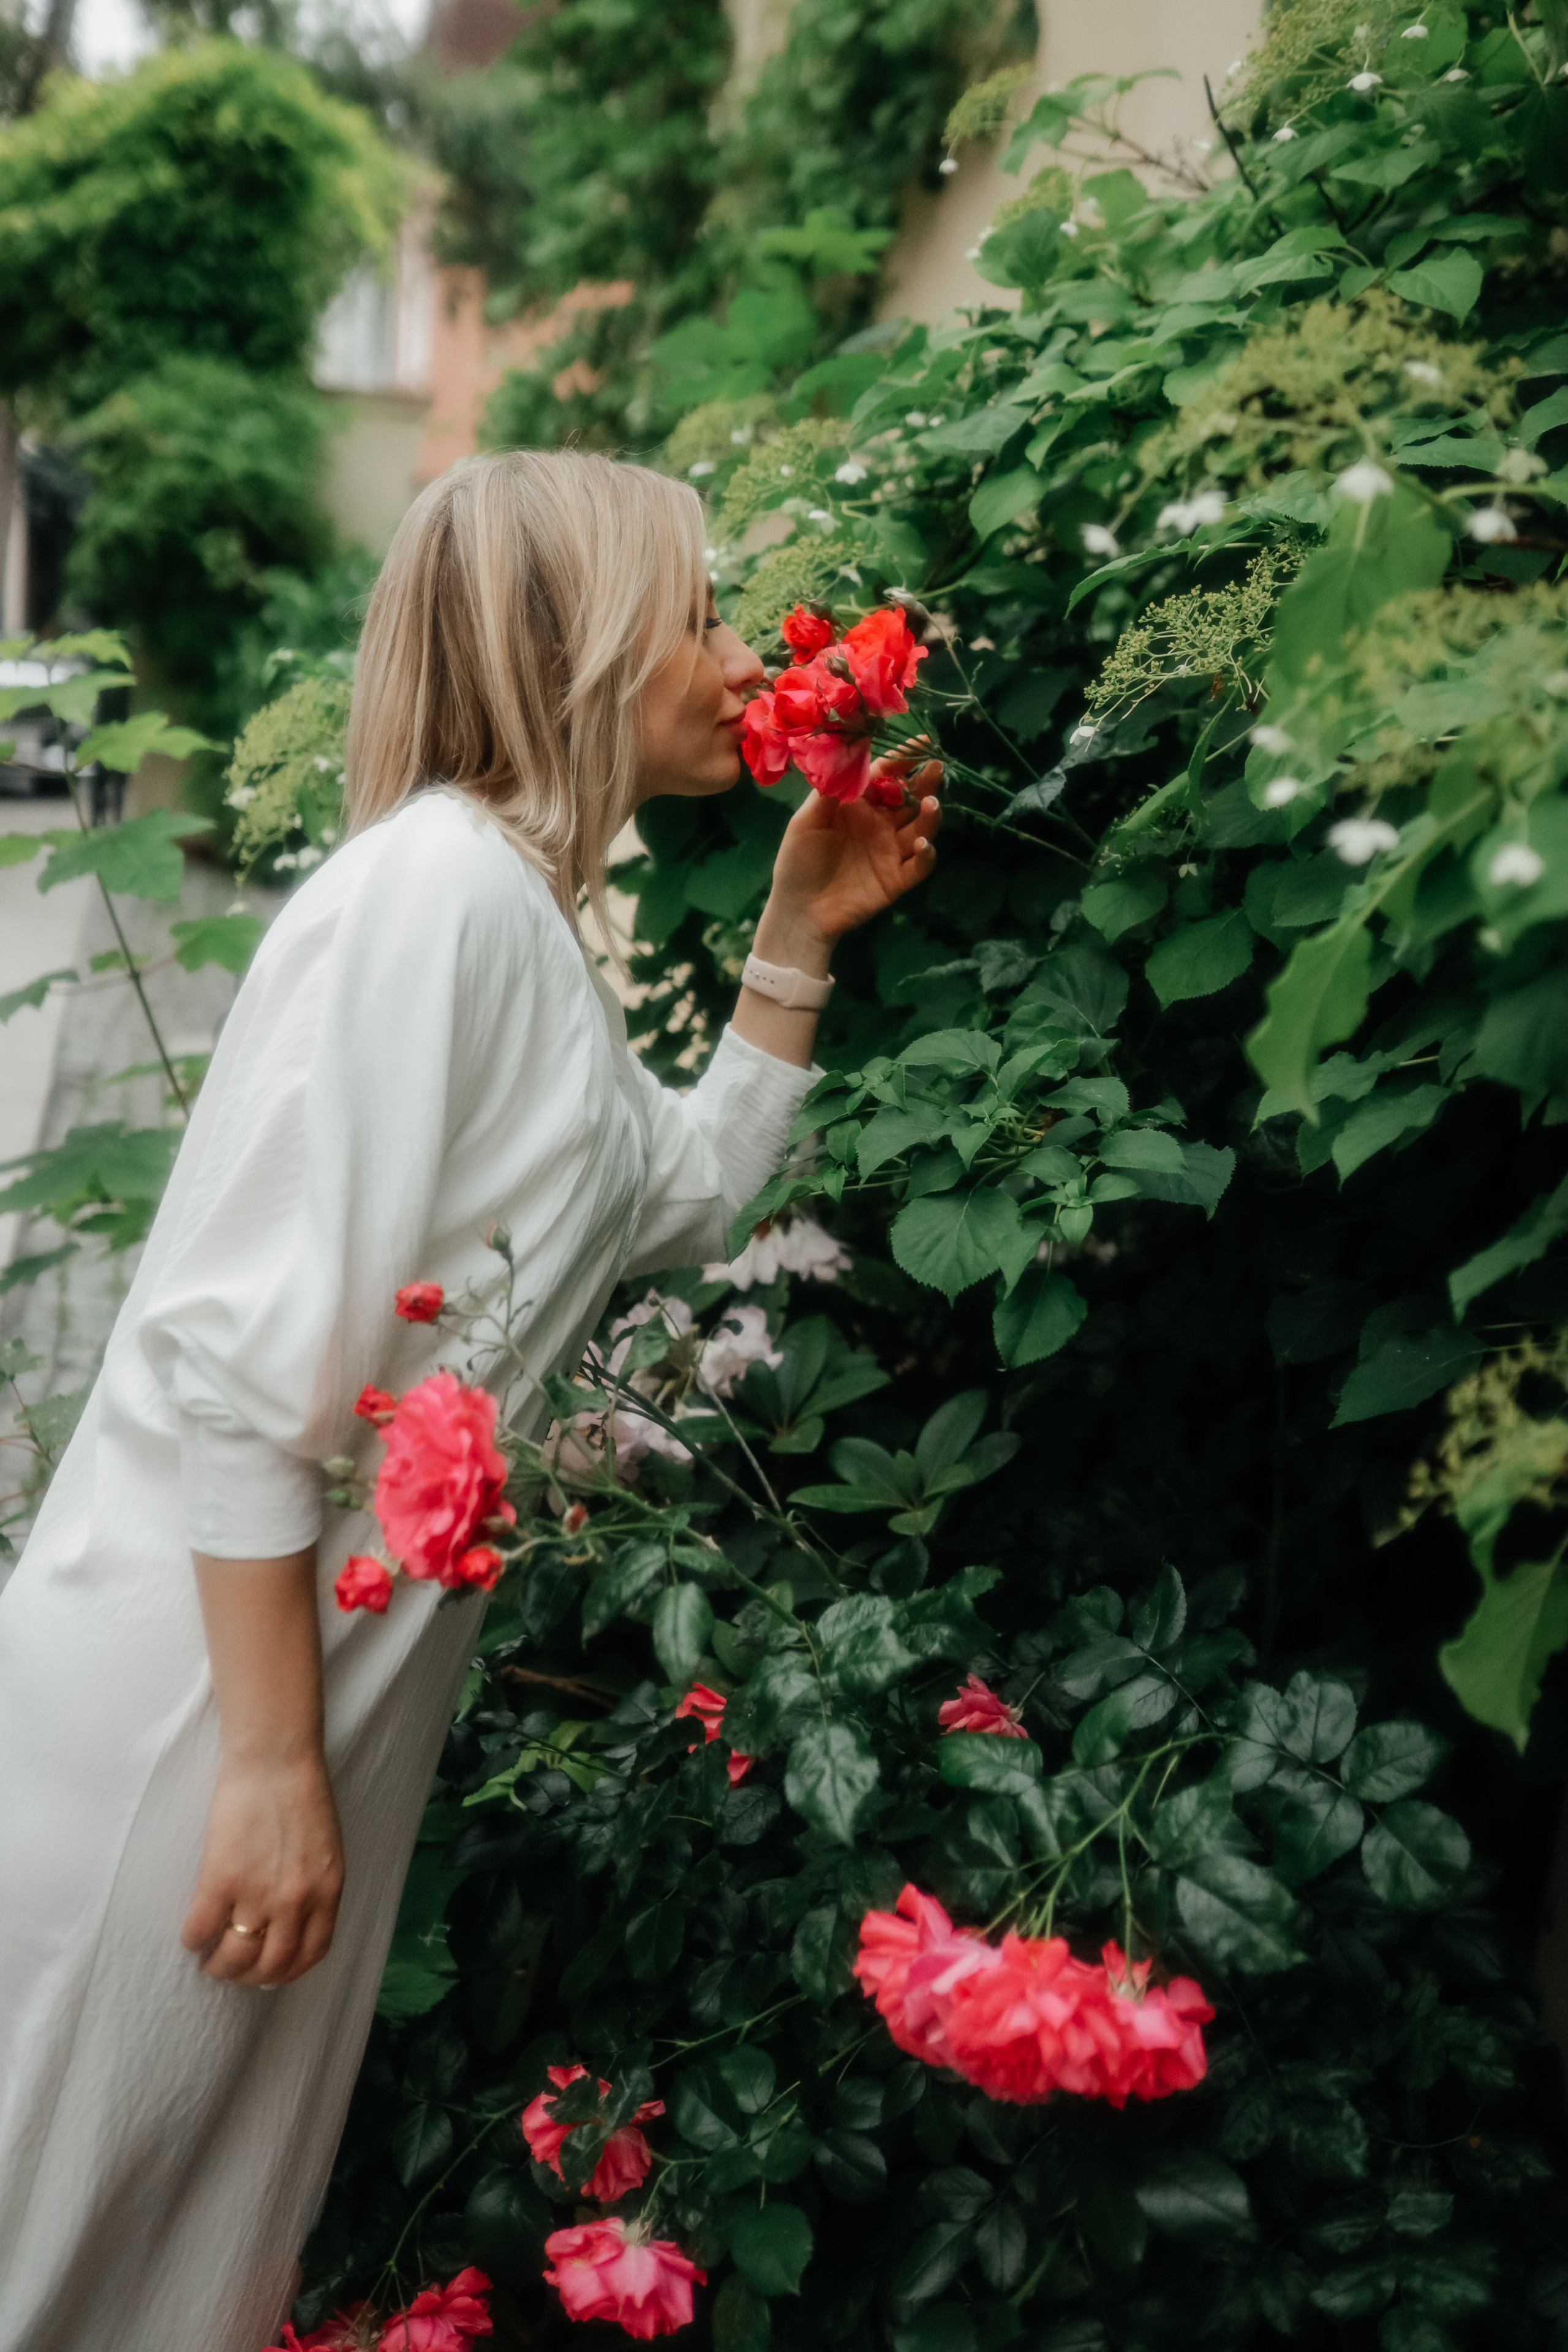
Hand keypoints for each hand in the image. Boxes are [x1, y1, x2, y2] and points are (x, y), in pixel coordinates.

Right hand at [181, 1751, 344, 1987]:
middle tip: (231, 1966)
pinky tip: (192, 1933)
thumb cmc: (302, 1795)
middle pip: (269, 1965)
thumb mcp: (326, 1851)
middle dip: (247, 1976)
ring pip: (234, 1957)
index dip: (285, 1972)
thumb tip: (291, 1924)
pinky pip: (201, 1930)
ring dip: (218, 1964)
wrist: (276, 1758)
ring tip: (209, 1955)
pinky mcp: (221, 1878)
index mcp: (326, 1893)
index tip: (267, 1973)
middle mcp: (295, 1901)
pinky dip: (193, 1940)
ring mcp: (258, 1892)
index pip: (309, 1955)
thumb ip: (315, 1889)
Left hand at [763, 744, 943, 951]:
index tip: (922, 742)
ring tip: (930, 804)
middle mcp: (879, 825)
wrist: (798, 910)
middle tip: (935, 767)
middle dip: (925, 782)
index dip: (903, 760)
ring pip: (920, 828)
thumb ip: (829, 789)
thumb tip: (849, 750)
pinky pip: (920, 866)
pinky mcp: (897, 879)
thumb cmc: (797, 862)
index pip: (886, 776)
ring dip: (929, 815)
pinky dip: (927, 854)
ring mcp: (890, 852)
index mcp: (858, 806)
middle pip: (909, 798)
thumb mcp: (807, 820)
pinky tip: (923, 844)